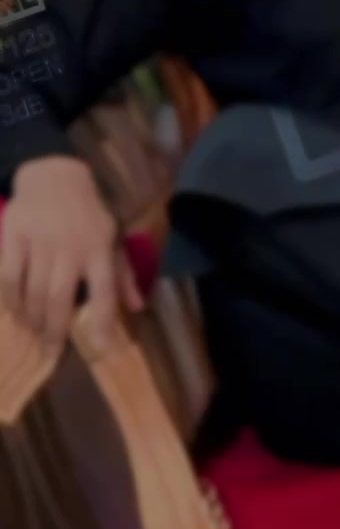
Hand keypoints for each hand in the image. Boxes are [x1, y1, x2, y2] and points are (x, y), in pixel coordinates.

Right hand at [0, 157, 144, 351]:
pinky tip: (15, 312)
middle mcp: (70, 247)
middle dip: (54, 332)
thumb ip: (123, 274)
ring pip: (32, 291)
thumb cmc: (88, 213)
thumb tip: (137, 307)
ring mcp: (40, 241)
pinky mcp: (14, 234)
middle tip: (51, 354)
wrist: (54, 174)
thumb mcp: (113, 238)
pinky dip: (11, 299)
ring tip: (33, 334)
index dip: (102, 323)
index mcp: (99, 249)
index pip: (104, 292)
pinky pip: (9, 275)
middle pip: (59, 299)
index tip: (100, 350)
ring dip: (32, 319)